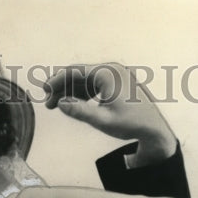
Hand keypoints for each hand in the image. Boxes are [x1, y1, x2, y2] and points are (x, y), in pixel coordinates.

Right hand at [43, 63, 176, 165]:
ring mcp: (116, 74)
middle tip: (49, 103)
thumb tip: (60, 104)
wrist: (153, 128)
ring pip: (86, 79)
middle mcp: (112, 69)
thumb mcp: (102, 120)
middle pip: (79, 74)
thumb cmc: (131, 124)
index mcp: (108, 73)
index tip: (44, 92)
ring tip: (59, 106)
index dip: (57, 81)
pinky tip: (75, 103)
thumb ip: (80, 111)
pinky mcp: (119, 81)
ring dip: (72, 91)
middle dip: (62, 88)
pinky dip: (84, 92)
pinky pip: (96, 83)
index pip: (75, 72)